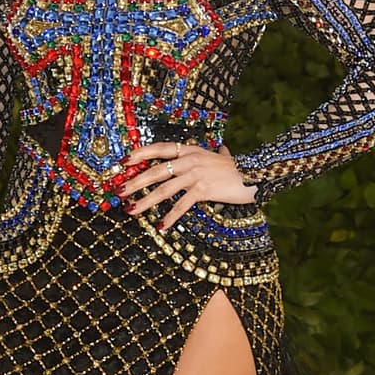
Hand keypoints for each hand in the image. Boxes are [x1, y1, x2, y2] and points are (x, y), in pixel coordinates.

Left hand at [123, 142, 255, 230]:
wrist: (256, 175)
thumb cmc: (239, 169)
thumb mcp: (224, 157)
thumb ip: (219, 153)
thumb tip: (223, 148)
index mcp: (191, 150)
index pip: (160, 148)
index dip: (141, 154)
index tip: (124, 161)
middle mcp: (190, 160)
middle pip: (155, 171)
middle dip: (134, 182)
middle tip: (118, 192)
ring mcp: (196, 174)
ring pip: (164, 189)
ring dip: (145, 201)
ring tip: (130, 210)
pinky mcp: (204, 189)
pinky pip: (182, 205)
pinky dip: (170, 216)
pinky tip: (160, 225)